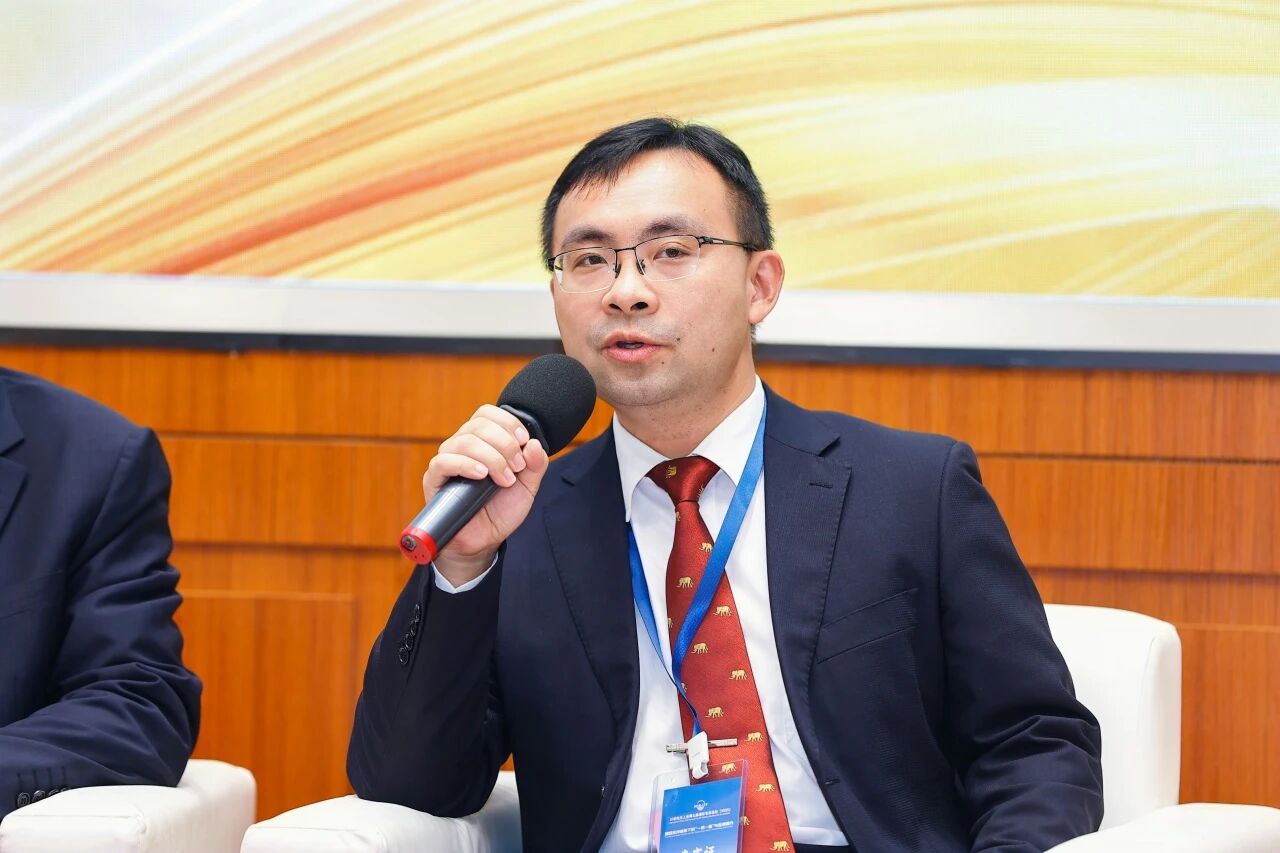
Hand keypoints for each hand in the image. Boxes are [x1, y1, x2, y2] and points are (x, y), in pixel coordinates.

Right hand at [423, 404, 548, 585]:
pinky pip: (443, 462)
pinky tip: (481, 475)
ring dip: (491, 456)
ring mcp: (447, 461)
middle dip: (505, 444)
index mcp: (483, 442)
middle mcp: (463, 446)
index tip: (523, 440)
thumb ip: (535, 465)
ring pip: (464, 440)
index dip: (507, 422)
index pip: (487, 414)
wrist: (484, 541)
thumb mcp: (527, 487)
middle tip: (517, 467)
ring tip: (504, 478)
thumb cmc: (501, 511)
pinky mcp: (434, 480)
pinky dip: (465, 464)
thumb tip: (535, 444)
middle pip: (479, 424)